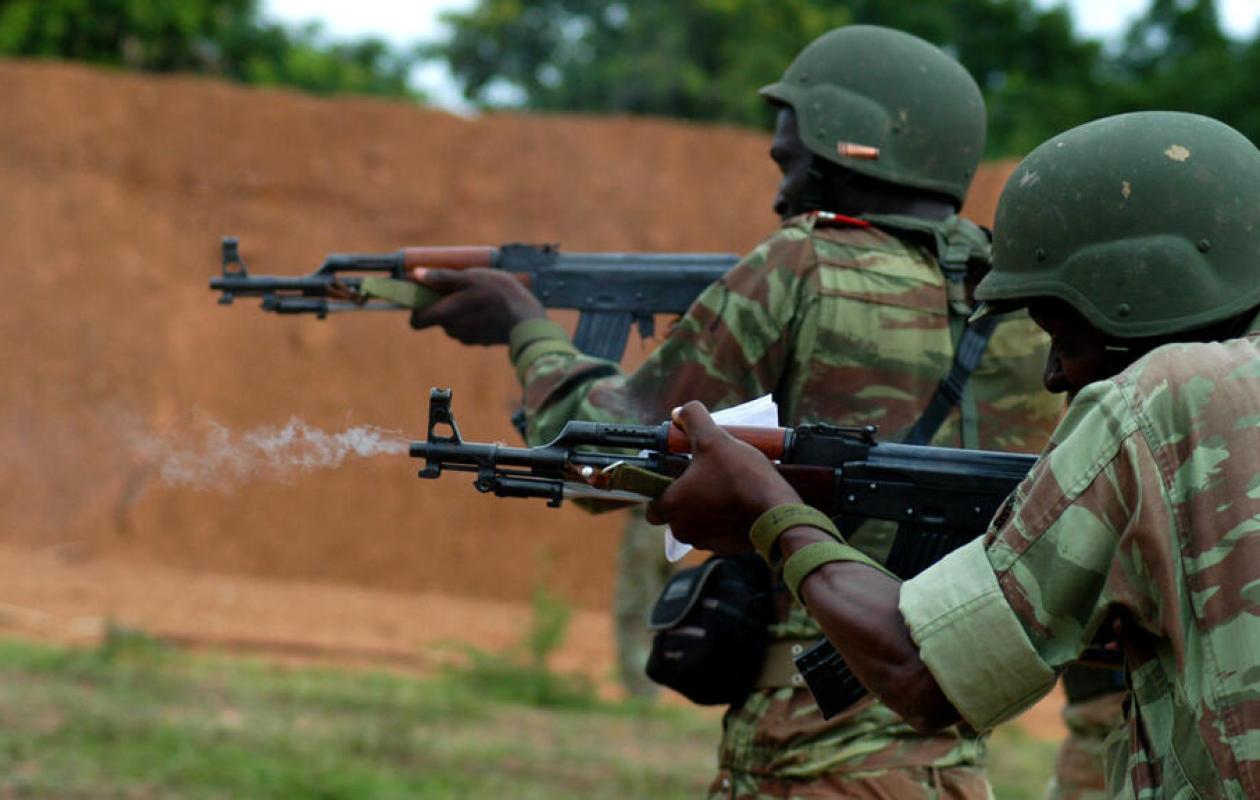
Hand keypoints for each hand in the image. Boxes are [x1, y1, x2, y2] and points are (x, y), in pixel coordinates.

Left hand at [408, 267, 545, 344]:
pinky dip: (475, 318)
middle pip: (438, 318)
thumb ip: (442, 278)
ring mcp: (469, 338)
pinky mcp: (483, 341)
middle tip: (461, 286)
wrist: (527, 320)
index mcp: (445, 315)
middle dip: (445, 304)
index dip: (418, 307)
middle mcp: (453, 330)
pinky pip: (471, 328)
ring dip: (462, 310)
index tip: (427, 293)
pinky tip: (491, 307)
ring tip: (480, 294)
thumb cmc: (498, 294)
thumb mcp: (470, 277)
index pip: (416, 321)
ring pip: (455, 323)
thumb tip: (415, 274)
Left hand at [646, 401, 801, 553]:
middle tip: (706, 476)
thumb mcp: (713, 438)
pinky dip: (725, 520)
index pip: (652, 505)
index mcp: (672, 506)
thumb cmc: (740, 476)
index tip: (678, 477)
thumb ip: (693, 419)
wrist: (777, 510)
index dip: (662, 489)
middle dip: (688, 497)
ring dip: (707, 508)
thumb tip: (681, 411)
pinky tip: (739, 503)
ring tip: (725, 487)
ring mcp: (706, 541)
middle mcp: (683, 529)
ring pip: (697, 523)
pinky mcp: (727, 548)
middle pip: (676, 513)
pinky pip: (718, 533)